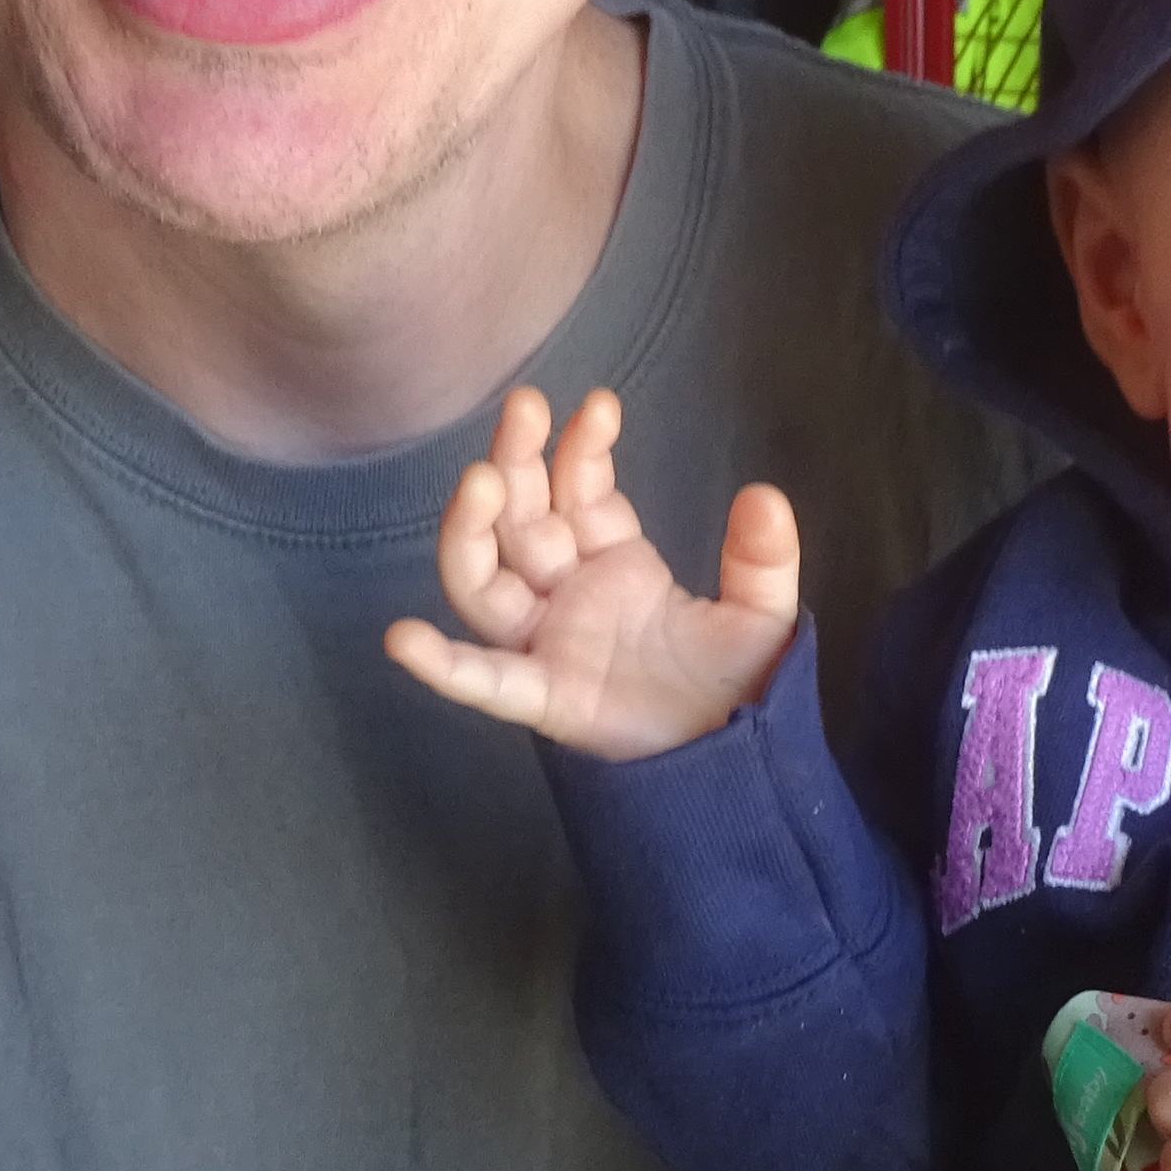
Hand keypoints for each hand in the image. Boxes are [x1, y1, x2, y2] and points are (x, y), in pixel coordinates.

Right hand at [381, 382, 801, 756]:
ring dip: (473, 529)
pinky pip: (486, 679)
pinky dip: (444, 665)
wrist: (735, 764)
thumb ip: (763, 558)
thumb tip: (765, 496)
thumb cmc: (737, 688)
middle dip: (518, 461)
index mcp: (615, 563)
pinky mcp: (546, 698)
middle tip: (525, 407)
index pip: (582, 492)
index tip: (599, 406)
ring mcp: (548, 643)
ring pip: (485, 581)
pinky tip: (405, 640)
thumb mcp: (762, 614)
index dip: (583, 449)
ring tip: (483, 481)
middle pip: (521, 520)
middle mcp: (568, 594)